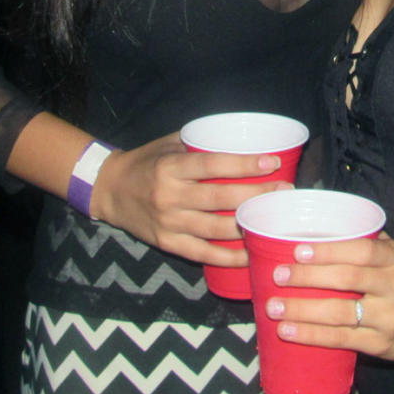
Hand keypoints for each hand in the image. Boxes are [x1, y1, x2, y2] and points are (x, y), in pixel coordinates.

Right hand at [91, 132, 291, 264]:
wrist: (109, 190)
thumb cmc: (145, 162)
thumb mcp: (167, 144)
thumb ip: (198, 143)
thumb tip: (239, 136)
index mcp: (170, 168)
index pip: (212, 165)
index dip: (243, 165)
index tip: (271, 163)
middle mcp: (169, 196)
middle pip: (220, 199)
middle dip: (255, 196)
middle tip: (284, 192)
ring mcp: (168, 223)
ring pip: (215, 229)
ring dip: (248, 226)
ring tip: (273, 219)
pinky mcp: (167, 243)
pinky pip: (203, 254)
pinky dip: (228, 257)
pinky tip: (251, 255)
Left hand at [264, 234, 393, 360]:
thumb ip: (364, 240)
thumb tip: (316, 224)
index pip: (362, 250)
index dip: (329, 250)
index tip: (298, 249)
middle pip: (348, 280)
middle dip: (308, 277)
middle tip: (278, 276)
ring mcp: (390, 318)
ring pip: (341, 314)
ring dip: (302, 310)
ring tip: (274, 307)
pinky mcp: (381, 345)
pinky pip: (342, 340)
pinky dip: (311, 336)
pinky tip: (288, 333)